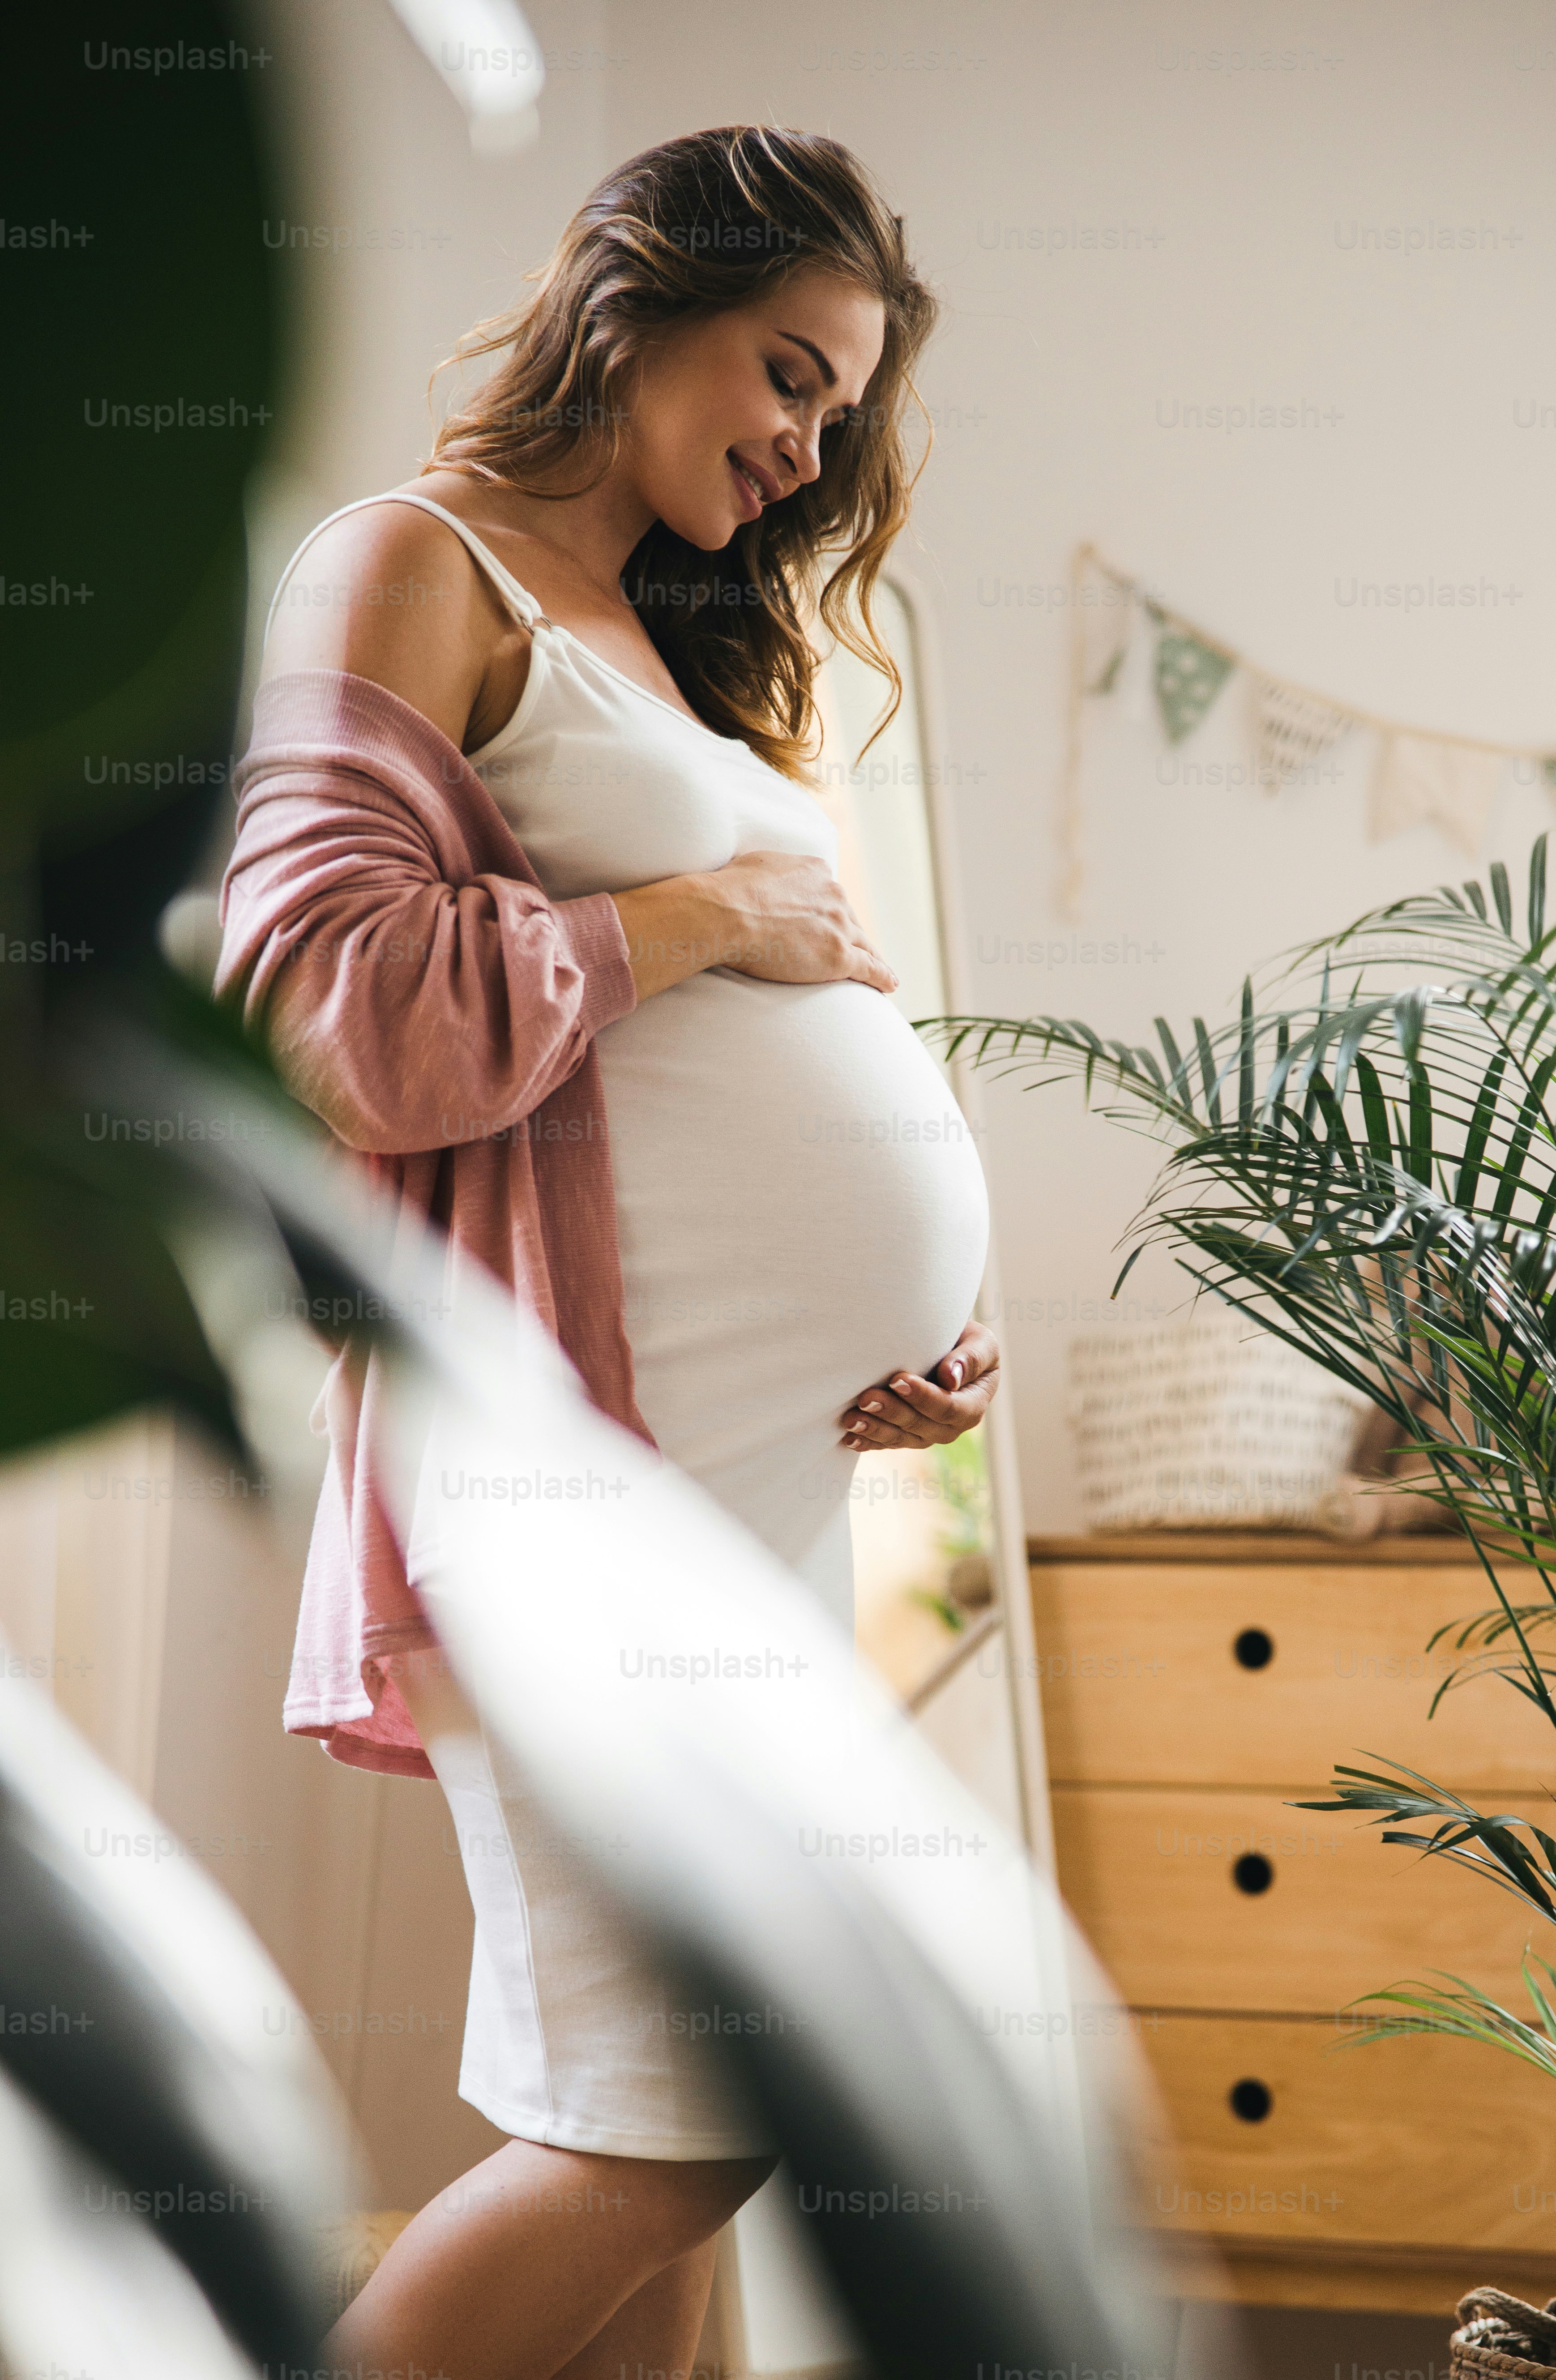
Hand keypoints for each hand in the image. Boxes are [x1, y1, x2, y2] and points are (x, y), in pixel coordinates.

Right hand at [701, 851, 897, 992]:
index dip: (828, 912)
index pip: (830, 896)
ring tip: (880, 974)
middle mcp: (834, 895)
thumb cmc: (729, 890)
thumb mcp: (756, 865)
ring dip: (871, 958)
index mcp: (815, 872)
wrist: (726, 914)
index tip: (827, 924)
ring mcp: (839, 926)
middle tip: (851, 950)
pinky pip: (869, 968)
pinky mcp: (839, 955)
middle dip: (849, 935)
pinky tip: (889, 985)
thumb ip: (774, 873)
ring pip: (864, 944)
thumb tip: (768, 879)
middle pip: (849, 919)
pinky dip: (882, 977)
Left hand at [838, 1320, 1000, 1451]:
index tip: (897, 1379)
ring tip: (851, 1419)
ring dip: (875, 1429)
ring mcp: (928, 1434)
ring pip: (901, 1438)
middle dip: (892, 1412)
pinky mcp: (907, 1435)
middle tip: (866, 1397)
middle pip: (922, 1426)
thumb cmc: (965, 1341)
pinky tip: (849, 1437)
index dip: (923, 1397)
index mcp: (974, 1403)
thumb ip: (971, 1358)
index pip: (949, 1407)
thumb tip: (950, 1379)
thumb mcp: (979, 1341)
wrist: (947, 1348)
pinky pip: (888, 1442)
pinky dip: (868, 1441)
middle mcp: (952, 1426)